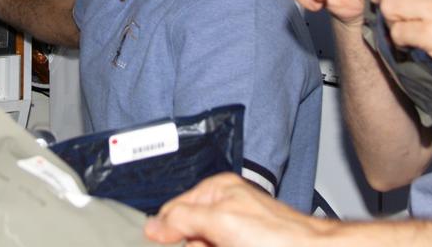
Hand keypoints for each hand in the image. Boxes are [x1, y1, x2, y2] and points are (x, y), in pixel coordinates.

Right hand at [145, 174, 334, 246]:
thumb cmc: (278, 238)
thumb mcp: (222, 222)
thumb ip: (184, 219)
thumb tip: (153, 224)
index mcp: (217, 190)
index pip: (174, 209)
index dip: (169, 232)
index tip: (174, 245)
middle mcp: (226, 205)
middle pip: (189, 233)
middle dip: (197, 245)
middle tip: (214, 246)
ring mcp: (236, 228)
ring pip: (205, 244)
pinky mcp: (244, 243)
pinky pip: (218, 246)